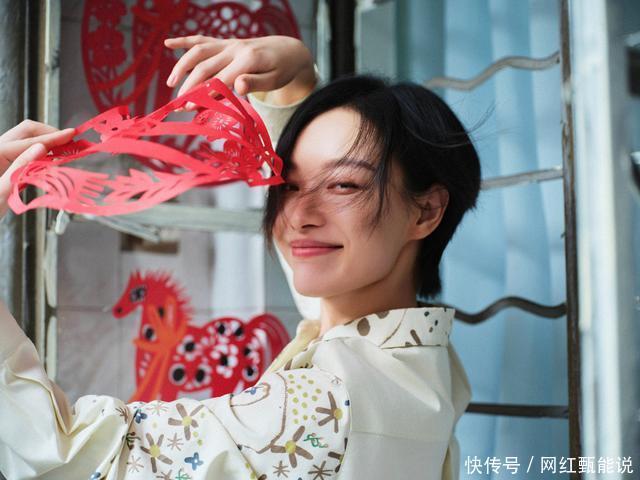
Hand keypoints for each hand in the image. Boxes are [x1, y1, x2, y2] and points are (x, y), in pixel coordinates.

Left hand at [0, 120, 74, 218]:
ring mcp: (1, 154)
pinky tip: (51, 157)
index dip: (52, 137)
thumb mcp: (3, 190)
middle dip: (49, 133)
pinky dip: (41, 150)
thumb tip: (41, 148)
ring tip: (64, 149)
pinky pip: (25, 149)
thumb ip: (21, 167)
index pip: (28, 140)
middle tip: (70, 141)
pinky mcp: (6, 162)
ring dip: (46, 140)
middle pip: (26, 131)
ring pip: (26, 138)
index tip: (71, 135)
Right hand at [164, 35, 315, 107]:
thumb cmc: (281, 70)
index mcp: (247, 60)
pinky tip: (168, 44)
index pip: (220, 79)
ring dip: (182, 66)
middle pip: (205, 67)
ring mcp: (228, 43)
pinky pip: (202, 39)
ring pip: (199, 52)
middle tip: (178, 105)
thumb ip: (256, 82)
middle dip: (190, 86)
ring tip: (170, 84)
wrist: (288, 50)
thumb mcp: (274, 80)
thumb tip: (238, 86)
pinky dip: (184, 41)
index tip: (190, 108)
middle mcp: (235, 48)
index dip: (204, 94)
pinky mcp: (225, 42)